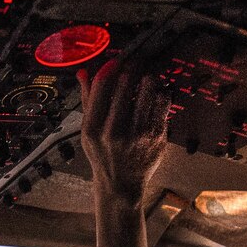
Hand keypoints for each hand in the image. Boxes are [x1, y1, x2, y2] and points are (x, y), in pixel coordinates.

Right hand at [77, 60, 169, 206]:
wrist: (120, 184)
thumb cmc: (102, 154)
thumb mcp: (87, 131)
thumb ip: (88, 100)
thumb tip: (84, 72)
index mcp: (93, 128)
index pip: (102, 85)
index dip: (111, 67)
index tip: (116, 61)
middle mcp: (114, 131)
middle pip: (126, 84)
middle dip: (131, 69)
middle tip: (134, 64)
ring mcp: (137, 134)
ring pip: (147, 89)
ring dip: (147, 79)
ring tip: (145, 78)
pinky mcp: (156, 136)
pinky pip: (162, 103)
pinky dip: (159, 95)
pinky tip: (155, 96)